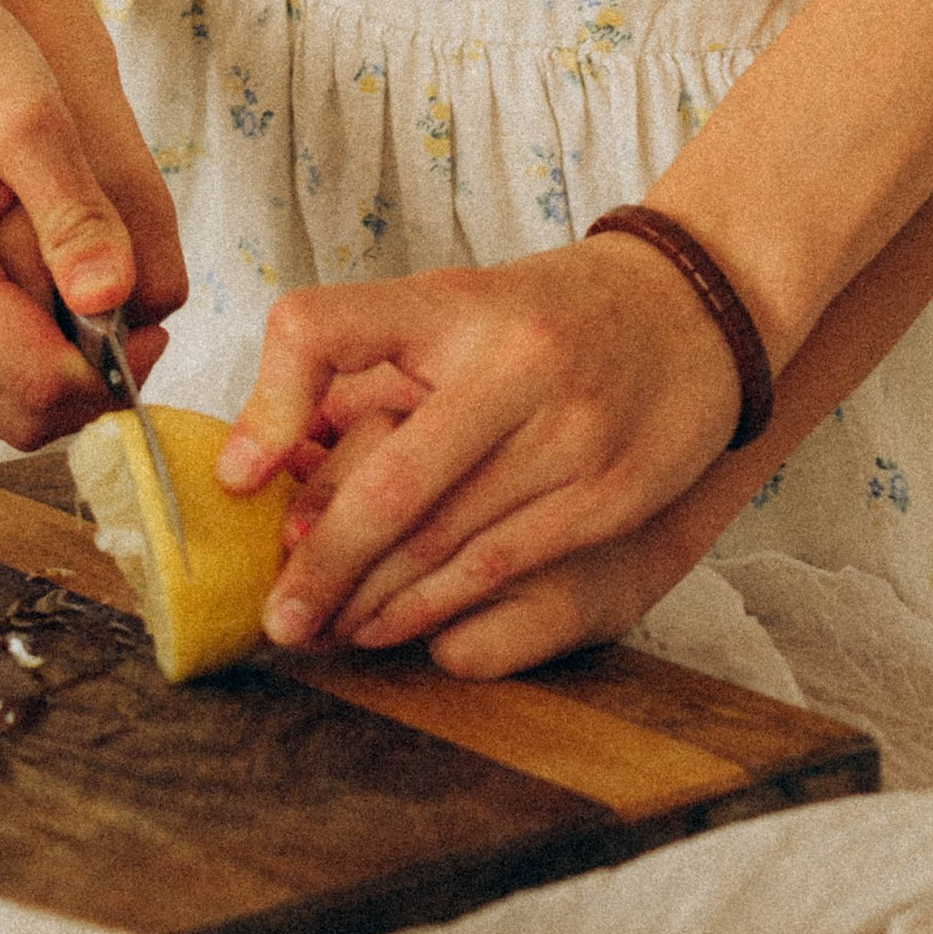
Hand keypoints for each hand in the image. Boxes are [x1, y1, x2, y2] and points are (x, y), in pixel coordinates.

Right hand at [0, 0, 183, 444]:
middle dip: (87, 377)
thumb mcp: (31, 113)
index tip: (155, 322)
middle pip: (16, 412)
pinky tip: (41, 264)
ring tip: (84, 268)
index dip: (116, 374)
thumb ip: (75, 215)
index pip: (39, 389)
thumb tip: (114, 302)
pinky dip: (19, 333)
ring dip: (54, 355)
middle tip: (133, 308)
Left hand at [216, 241, 750, 653]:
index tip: (236, 479)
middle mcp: (513, 362)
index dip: (269, 403)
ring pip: (446, 541)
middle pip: (390, 482)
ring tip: (324, 629)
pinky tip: (396, 625)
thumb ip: (364, 373)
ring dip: (374, 600)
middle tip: (277, 616)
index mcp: (454, 303)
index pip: (323, 328)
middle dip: (323, 562)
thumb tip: (263, 461)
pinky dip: (439, 606)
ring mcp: (570, 431)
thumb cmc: (545, 318)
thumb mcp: (452, 310)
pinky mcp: (612, 490)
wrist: (695, 308)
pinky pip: (504, 565)